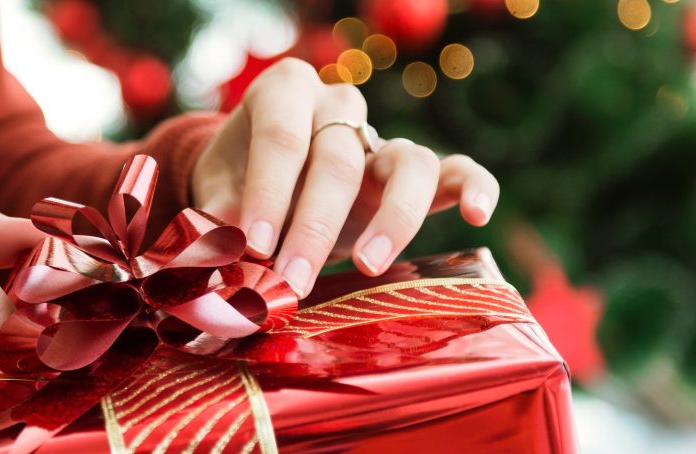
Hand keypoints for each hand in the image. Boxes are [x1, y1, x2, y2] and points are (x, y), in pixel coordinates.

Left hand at [193, 58, 498, 295]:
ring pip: (408, 162)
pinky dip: (476, 188)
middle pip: (337, 160)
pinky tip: (478, 217)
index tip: (254, 245)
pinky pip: (459, 170)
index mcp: (283, 92)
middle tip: (292, 279)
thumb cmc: (237, 183)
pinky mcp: (418, 172)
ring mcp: (382, 137)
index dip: (268, 192)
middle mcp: (338, 105)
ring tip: (367, 265)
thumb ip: (219, 221)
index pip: (281, 138)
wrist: (261, 181)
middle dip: (313, 226)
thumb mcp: (217, 192)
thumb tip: (220, 260)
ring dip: (391, 218)